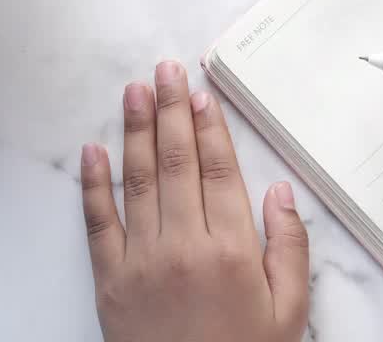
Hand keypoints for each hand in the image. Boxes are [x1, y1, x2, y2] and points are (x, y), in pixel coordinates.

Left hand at [79, 61, 308, 341]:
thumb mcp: (289, 313)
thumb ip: (288, 248)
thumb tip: (278, 191)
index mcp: (232, 249)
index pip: (217, 170)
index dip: (207, 126)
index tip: (199, 93)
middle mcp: (184, 245)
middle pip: (175, 163)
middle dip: (169, 111)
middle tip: (163, 70)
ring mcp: (141, 261)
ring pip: (137, 181)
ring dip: (134, 131)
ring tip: (132, 92)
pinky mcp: (109, 281)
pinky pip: (98, 222)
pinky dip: (93, 183)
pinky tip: (93, 150)